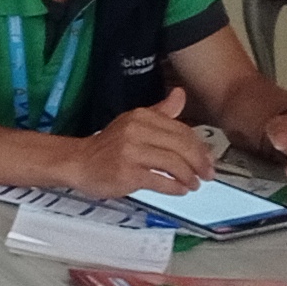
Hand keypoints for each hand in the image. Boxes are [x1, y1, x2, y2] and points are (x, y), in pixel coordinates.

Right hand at [69, 106, 215, 201]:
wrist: (78, 162)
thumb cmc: (109, 147)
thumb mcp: (134, 122)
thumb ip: (161, 111)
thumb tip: (180, 94)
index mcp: (141, 116)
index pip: (181, 130)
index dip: (199, 147)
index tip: (207, 160)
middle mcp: (136, 130)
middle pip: (181, 146)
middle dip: (199, 163)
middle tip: (207, 175)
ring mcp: (131, 152)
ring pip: (173, 164)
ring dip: (189, 177)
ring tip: (194, 184)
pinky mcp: (127, 173)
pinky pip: (160, 181)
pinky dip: (175, 188)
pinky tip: (180, 190)